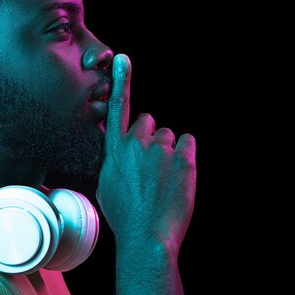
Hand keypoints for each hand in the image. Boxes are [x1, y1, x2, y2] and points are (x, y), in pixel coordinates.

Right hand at [97, 54, 196, 254]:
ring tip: (164, 179)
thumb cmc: (125, 215)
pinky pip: (188, 144)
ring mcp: (161, 150)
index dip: (122, 80)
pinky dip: (186, 157)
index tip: (123, 58)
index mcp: (116, 149)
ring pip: (170, 137)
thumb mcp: (106, 186)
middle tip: (151, 166)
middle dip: (152, 138)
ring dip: (169, 152)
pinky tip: (178, 177)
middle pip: (150, 123)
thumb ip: (112, 161)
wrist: (147, 236)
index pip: (118, 108)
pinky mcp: (184, 158)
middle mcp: (137, 143)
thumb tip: (117, 152)